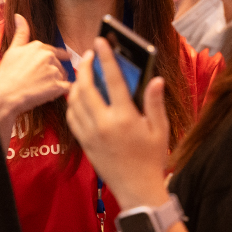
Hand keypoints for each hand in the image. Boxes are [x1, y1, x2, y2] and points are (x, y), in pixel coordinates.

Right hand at [0, 15, 71, 148]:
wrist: (4, 96)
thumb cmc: (6, 75)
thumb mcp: (12, 50)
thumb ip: (20, 33)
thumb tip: (19, 15)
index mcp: (39, 46)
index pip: (52, 52)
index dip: (48, 62)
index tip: (43, 69)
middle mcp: (49, 56)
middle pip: (59, 64)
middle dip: (52, 73)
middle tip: (37, 82)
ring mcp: (54, 71)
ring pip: (63, 76)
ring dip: (56, 82)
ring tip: (40, 89)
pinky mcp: (59, 86)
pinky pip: (67, 88)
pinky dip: (60, 92)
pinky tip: (47, 95)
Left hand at [66, 37, 170, 209]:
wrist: (137, 189)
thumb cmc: (152, 158)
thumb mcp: (159, 129)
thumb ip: (154, 102)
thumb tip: (154, 79)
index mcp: (124, 117)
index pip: (112, 80)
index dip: (105, 58)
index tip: (100, 42)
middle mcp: (103, 124)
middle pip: (86, 87)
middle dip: (85, 68)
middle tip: (89, 56)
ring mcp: (90, 134)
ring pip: (74, 101)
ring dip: (76, 84)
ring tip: (84, 74)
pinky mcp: (84, 143)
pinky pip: (71, 117)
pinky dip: (72, 103)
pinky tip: (79, 97)